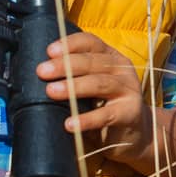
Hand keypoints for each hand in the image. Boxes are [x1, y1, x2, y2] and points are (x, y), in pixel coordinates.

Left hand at [35, 32, 154, 168]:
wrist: (134, 134)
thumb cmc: (104, 105)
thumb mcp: (92, 85)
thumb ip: (75, 76)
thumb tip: (41, 73)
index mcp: (110, 56)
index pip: (91, 42)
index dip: (70, 44)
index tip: (50, 51)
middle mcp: (121, 68)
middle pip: (92, 62)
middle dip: (64, 65)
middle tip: (42, 71)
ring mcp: (128, 89)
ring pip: (99, 83)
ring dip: (73, 86)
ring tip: (51, 92)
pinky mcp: (130, 113)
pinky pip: (106, 115)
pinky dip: (87, 119)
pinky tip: (70, 124)